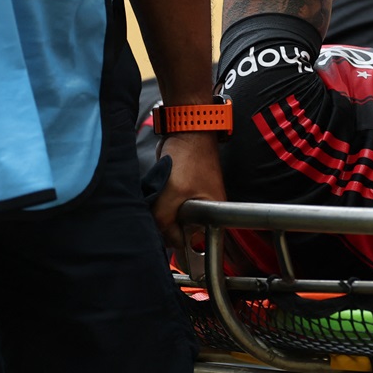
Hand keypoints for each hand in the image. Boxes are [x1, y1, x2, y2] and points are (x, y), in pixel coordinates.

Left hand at [151, 131, 225, 251]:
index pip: (198, 240)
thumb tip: (165, 238)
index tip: (165, 236)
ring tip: (159, 199)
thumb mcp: (173, 194)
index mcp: (215, 212)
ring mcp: (196, 198)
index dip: (179, 241)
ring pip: (175, 217)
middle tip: (159, 214)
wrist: (187, 131)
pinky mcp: (184, 189)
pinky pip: (170, 204)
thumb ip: (166, 221)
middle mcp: (208, 208)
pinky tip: (158, 193)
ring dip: (164, 212)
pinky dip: (162, 202)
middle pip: (184, 230)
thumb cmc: (190, 157)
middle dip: (169, 226)